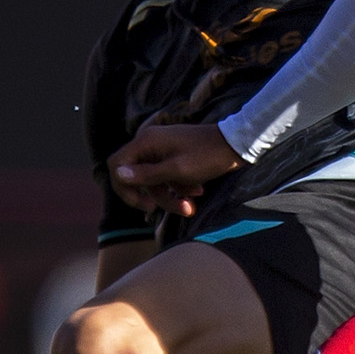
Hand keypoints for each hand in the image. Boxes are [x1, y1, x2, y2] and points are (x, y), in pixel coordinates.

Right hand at [110, 121, 241, 214]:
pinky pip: (168, 177)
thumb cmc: (207, 156)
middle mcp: (151, 144)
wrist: (237, 145)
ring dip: (171, 197)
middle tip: (164, 211)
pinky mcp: (176, 157)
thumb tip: (117, 174)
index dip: (124, 188)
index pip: (117, 165)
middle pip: (137, 177)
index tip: (142, 204)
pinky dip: (179, 188)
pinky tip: (197, 192)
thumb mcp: (176, 170)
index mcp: (146, 142)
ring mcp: (163, 150)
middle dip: (155, 197)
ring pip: (156, 181)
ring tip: (190, 208)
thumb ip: (146, 174)